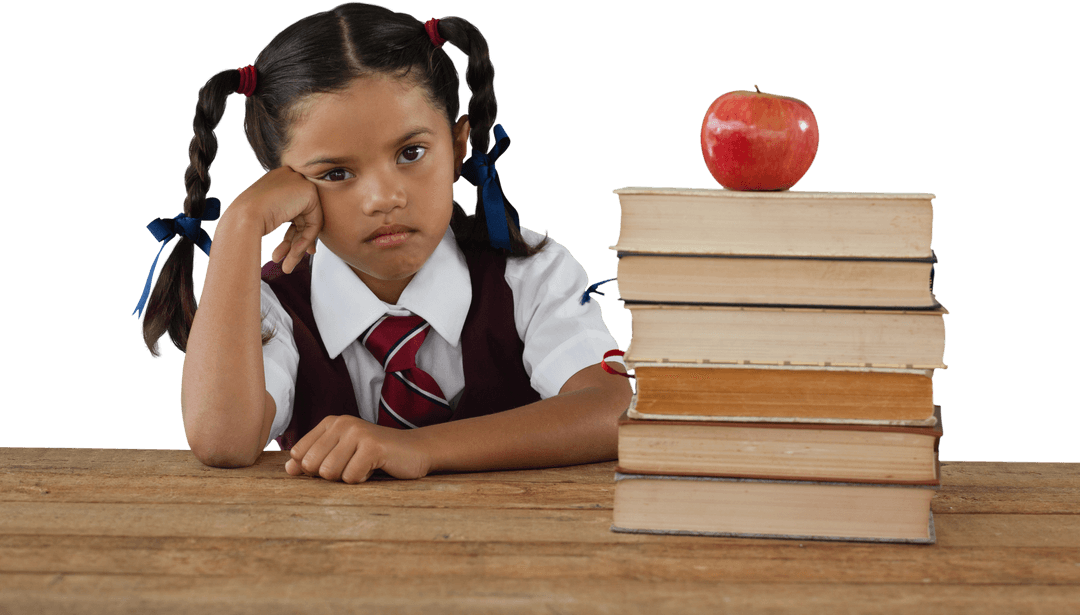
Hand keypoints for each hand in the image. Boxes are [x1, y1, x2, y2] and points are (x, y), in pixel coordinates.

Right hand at [231, 166, 323, 273]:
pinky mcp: (309, 191)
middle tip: (290, 262)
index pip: (292, 211)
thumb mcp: (266, 217)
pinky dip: (305, 240)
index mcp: (276, 180)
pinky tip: (294, 254)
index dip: (293, 234)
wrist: (242, 218)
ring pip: (308, 223)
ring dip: (298, 247)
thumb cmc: (244, 220)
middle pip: (301, 217)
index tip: (290, 251)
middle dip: (297, 243)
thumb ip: (284, 219)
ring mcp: (299, 182)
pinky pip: (314, 222)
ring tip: (288, 266)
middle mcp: (288, 178)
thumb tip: (301, 234)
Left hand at [284, 415, 431, 482]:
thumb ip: (313, 460)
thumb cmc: (375, 456)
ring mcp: (357, 432)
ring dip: (347, 477)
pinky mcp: (372, 446)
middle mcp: (341, 422)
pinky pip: (351, 477)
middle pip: (313, 465)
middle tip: (352, 466)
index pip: (299, 454)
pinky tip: (375, 468)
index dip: (312, 469)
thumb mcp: (341, 455)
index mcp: (330, 422)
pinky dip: (362, 480)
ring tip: (363, 466)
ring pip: (329, 472)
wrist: (414, 451)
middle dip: (331, 475)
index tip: (336, 463)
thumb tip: (288, 469)